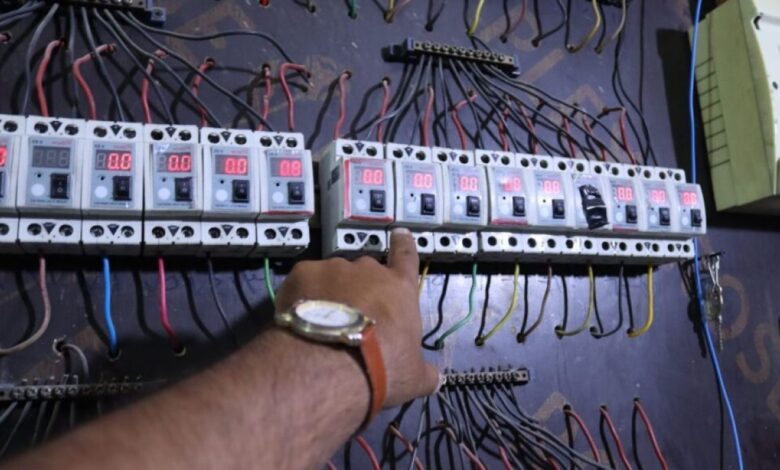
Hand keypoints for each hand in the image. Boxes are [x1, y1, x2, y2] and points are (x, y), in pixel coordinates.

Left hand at [275, 228, 439, 406]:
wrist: (331, 365)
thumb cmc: (383, 366)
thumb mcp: (413, 376)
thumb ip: (424, 372)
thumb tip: (435, 378)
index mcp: (399, 288)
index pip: (406, 257)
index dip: (404, 245)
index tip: (399, 233)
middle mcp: (368, 270)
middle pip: (365, 272)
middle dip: (358, 289)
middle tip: (350, 316)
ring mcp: (335, 268)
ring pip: (332, 277)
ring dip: (329, 294)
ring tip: (321, 323)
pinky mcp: (303, 273)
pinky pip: (305, 282)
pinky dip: (302, 297)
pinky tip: (300, 319)